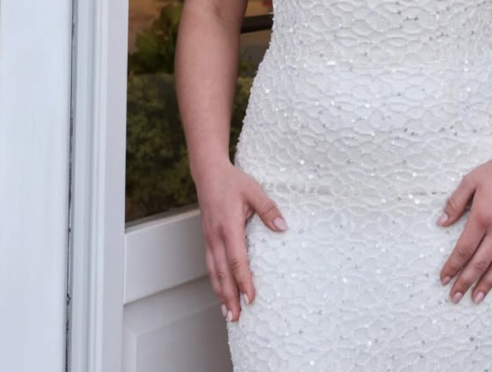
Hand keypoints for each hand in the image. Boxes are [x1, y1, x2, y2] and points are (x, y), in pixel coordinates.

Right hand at [195, 162, 287, 322]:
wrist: (208, 173)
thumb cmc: (232, 181)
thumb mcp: (254, 190)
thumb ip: (268, 209)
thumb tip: (283, 227)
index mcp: (228, 226)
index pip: (237, 259)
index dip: (243, 280)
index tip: (251, 297)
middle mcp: (216, 237)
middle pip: (222, 273)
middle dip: (230, 296)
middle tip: (237, 317)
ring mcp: (209, 239)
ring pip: (214, 272)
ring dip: (221, 293)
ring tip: (228, 313)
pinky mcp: (208, 239)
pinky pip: (211, 265)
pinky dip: (216, 282)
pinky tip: (221, 292)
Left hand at [436, 153, 491, 304]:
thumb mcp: (470, 181)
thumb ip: (455, 203)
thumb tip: (441, 223)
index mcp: (482, 216)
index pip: (464, 248)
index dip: (453, 265)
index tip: (443, 279)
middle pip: (480, 262)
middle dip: (465, 281)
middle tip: (455, 297)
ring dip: (487, 284)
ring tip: (476, 298)